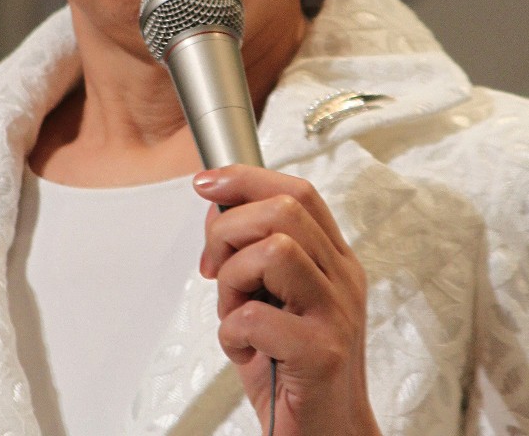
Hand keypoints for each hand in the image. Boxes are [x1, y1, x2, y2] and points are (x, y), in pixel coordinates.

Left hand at [193, 165, 380, 435]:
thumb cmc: (293, 370)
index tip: (206, 183)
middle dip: (229, 229)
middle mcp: (342, 278)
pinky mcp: (321, 353)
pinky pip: (257, 316)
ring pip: (274, 251)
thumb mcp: (270, 300)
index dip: (246, 177)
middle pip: (284, 209)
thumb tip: (215, 209)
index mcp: (333, 259)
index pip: (298, 191)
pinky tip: (242, 350)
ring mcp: (336, 314)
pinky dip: (232, 331)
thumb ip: (250, 254)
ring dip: (233, 279)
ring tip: (234, 312)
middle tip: (214, 266)